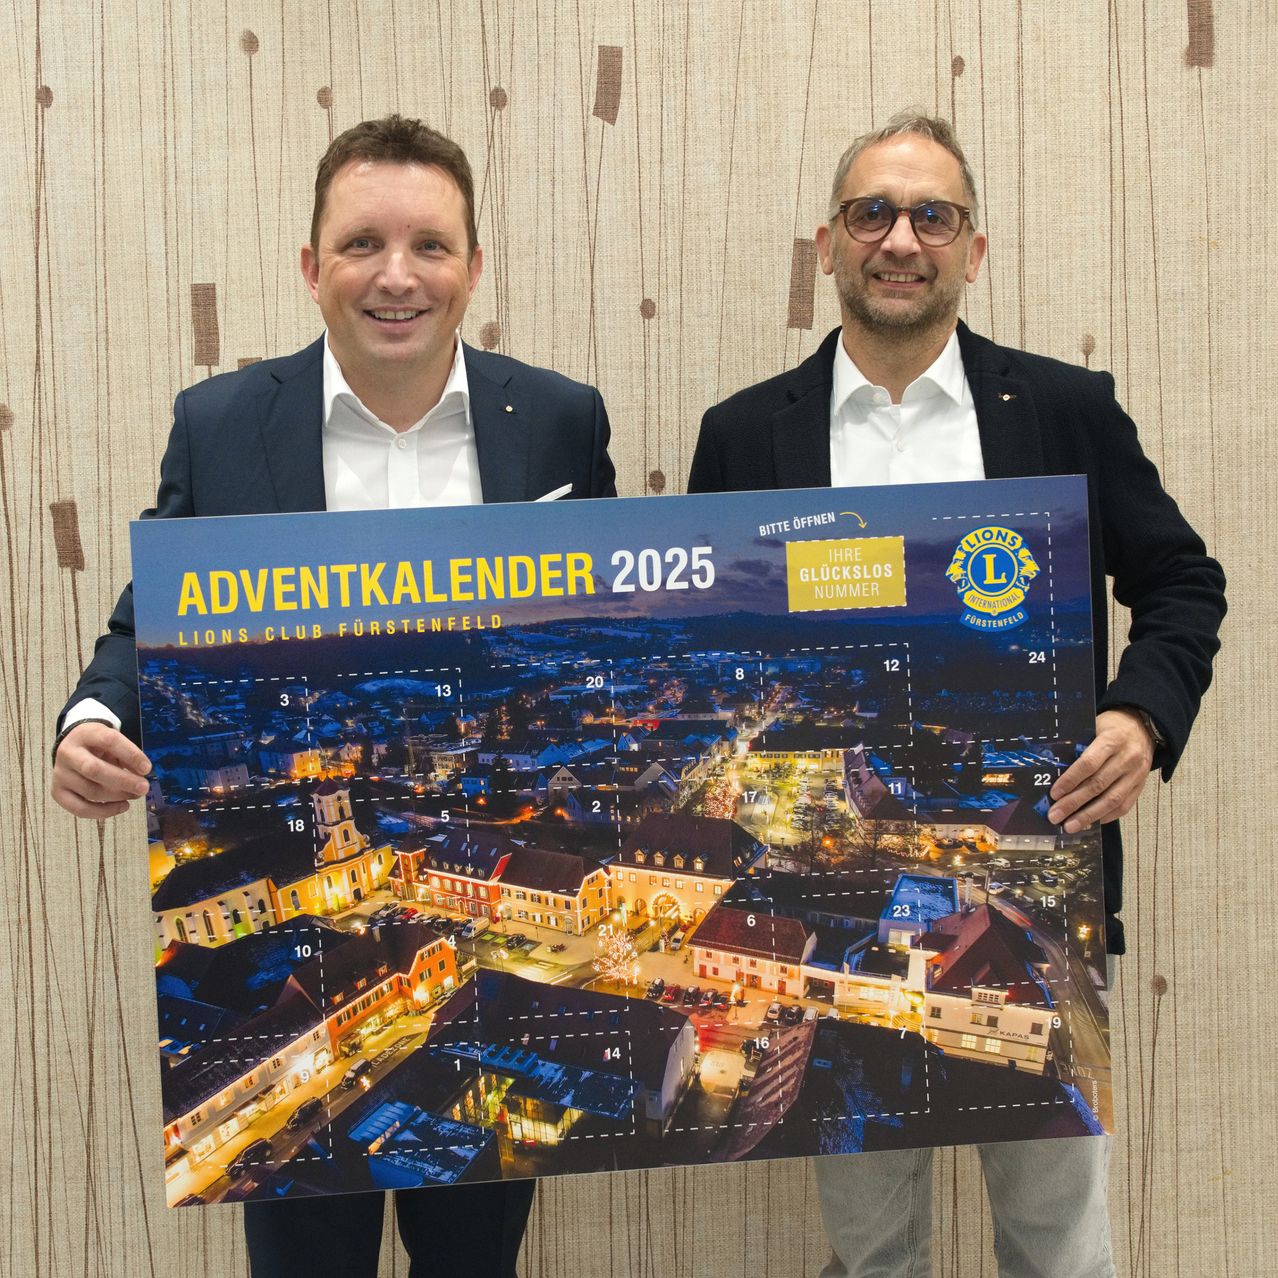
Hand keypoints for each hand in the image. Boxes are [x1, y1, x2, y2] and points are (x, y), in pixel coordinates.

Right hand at [51, 721, 151, 819]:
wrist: (74, 748)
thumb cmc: (99, 747)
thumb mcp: (114, 742)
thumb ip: (127, 756)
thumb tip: (142, 775)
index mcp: (85, 734)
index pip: (108, 741)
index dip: (130, 755)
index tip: (147, 768)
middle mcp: (68, 753)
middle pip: (93, 769)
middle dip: (123, 781)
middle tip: (143, 787)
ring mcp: (60, 774)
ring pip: (89, 791)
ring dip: (118, 796)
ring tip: (135, 795)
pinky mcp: (58, 792)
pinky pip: (80, 808)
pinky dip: (104, 811)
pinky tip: (122, 806)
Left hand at [1047, 708, 1154, 832]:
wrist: (1143, 726)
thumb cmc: (1111, 727)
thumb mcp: (1094, 726)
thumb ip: (1078, 745)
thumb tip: (1054, 769)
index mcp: (1112, 740)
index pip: (1089, 764)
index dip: (1070, 780)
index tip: (1054, 794)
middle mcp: (1127, 758)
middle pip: (1098, 785)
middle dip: (1074, 803)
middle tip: (1055, 816)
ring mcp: (1137, 774)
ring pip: (1112, 800)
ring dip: (1089, 815)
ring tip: (1070, 826)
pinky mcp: (1141, 785)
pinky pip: (1125, 805)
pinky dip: (1107, 816)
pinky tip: (1092, 822)